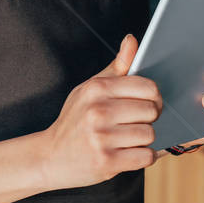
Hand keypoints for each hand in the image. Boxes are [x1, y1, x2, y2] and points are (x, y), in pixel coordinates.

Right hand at [38, 33, 160, 190]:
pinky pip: (146, 157)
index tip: (147, 103)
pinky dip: (143, 157)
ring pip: (149, 134)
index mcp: (96, 89)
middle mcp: (98, 111)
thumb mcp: (90, 89)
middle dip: (148, 119)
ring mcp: (101, 138)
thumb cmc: (75, 120)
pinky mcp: (106, 162)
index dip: (153, 97)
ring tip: (126, 139)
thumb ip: (117, 67)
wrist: (50, 156)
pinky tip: (129, 153)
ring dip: (143, 139)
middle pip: (151, 111)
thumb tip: (132, 40)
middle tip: (134, 123)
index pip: (147, 87)